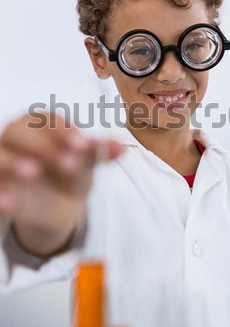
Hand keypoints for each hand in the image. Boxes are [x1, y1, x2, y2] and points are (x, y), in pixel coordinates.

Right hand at [0, 112, 123, 256]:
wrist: (51, 206)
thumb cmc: (68, 174)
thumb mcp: (84, 165)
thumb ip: (98, 154)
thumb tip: (121, 148)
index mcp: (40, 125)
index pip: (48, 120)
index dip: (64, 132)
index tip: (83, 147)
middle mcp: (15, 138)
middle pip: (19, 131)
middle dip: (44, 145)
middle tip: (70, 165)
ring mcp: (2, 159)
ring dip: (12, 162)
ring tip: (33, 174)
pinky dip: (0, 192)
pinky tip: (12, 204)